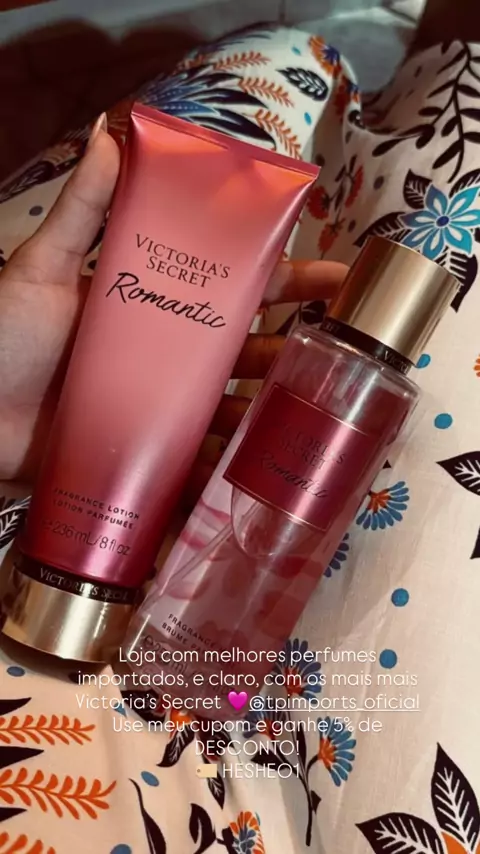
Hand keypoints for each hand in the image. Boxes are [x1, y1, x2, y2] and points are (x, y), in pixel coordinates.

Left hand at [0, 117, 346, 488]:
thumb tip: (112, 133)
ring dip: (271, 406)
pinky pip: (197, 463)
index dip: (279, 280)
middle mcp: (161, 358)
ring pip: (230, 406)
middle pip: (241, 350)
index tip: (329, 274)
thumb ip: (83, 209)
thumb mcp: (42, 268)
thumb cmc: (3, 341)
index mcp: (150, 309)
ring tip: (313, 407)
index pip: (226, 288)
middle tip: (343, 347)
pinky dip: (229, 466)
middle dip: (294, 346)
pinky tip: (261, 466)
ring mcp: (156, 409)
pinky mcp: (144, 456)